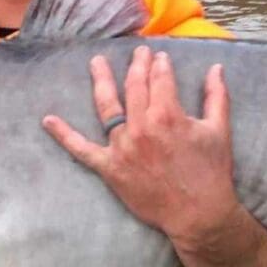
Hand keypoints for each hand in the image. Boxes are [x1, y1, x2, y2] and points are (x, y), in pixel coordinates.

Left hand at [41, 45, 241, 253]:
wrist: (197, 214)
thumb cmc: (211, 173)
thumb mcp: (219, 130)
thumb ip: (217, 96)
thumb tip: (216, 68)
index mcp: (168, 115)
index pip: (160, 79)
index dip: (160, 64)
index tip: (160, 56)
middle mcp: (141, 126)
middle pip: (134, 86)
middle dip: (136, 65)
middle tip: (137, 52)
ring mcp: (122, 147)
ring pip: (107, 107)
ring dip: (101, 81)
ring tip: (97, 63)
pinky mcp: (110, 168)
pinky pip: (82, 150)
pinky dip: (64, 136)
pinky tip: (48, 120)